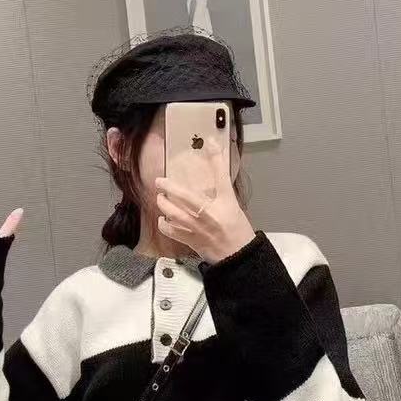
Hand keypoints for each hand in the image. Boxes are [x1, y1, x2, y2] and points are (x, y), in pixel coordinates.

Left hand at [153, 139, 254, 263]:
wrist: (239, 256)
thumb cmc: (238, 232)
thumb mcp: (234, 206)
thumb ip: (224, 188)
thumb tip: (217, 171)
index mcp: (224, 204)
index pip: (221, 176)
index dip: (216, 158)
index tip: (210, 144)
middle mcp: (208, 214)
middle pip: (183, 195)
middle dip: (167, 186)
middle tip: (161, 182)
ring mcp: (197, 228)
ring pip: (172, 213)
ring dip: (163, 204)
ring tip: (161, 199)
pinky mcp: (190, 240)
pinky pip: (171, 230)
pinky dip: (164, 224)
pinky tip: (164, 219)